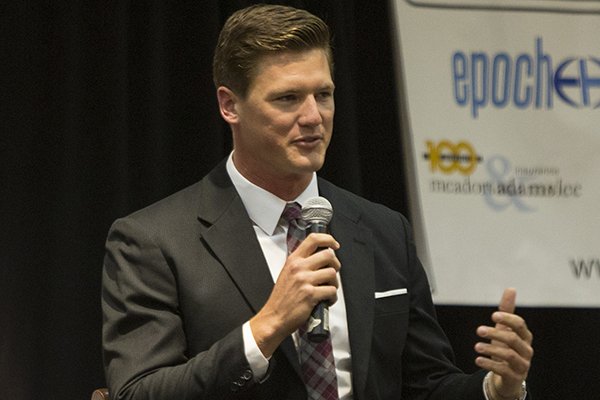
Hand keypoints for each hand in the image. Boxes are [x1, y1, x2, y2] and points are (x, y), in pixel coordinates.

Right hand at [250, 233, 340, 356]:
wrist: (274, 317)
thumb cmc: (281, 299)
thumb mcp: (287, 274)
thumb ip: (301, 263)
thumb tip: (320, 257)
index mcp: (293, 260)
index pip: (313, 239)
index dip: (328, 239)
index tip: (334, 244)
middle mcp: (299, 268)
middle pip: (328, 255)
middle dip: (335, 264)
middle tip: (332, 272)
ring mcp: (305, 280)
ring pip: (332, 273)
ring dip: (334, 283)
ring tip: (328, 289)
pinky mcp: (311, 294)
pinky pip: (331, 291)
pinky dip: (332, 297)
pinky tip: (326, 300)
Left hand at [475, 288, 532, 398]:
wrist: (507, 377)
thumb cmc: (507, 348)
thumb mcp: (505, 329)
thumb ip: (507, 311)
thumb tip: (511, 288)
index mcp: (525, 337)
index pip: (520, 325)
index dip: (508, 319)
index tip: (492, 315)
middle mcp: (526, 350)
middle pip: (513, 339)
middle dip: (495, 333)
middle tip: (478, 330)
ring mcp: (522, 365)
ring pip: (509, 355)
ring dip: (490, 349)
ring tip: (476, 346)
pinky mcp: (515, 378)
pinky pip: (503, 370)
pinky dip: (489, 364)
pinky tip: (478, 360)